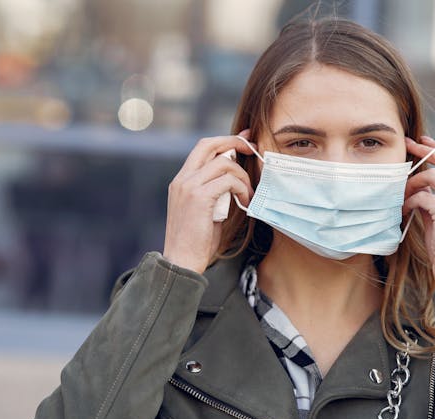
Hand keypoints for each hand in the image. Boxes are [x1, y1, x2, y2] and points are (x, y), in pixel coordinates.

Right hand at [163, 131, 255, 273]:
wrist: (181, 261)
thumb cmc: (195, 241)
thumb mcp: (203, 210)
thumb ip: (213, 191)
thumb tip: (234, 179)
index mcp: (181, 180)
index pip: (202, 148)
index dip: (225, 140)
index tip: (244, 140)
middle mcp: (182, 179)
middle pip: (210, 145)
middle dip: (234, 142)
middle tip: (253, 149)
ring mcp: (189, 186)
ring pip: (224, 163)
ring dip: (242, 176)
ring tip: (248, 193)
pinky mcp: (199, 197)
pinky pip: (228, 181)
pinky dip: (242, 189)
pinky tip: (245, 202)